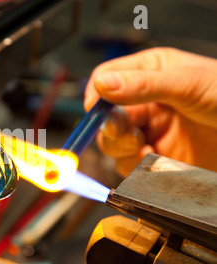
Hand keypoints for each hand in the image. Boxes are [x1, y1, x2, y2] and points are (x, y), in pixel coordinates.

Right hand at [84, 47, 216, 176]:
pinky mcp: (155, 159)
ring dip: (122, 147)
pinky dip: (135, 165)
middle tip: (125, 132)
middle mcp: (143, 103)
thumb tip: (103, 86)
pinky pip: (128, 165)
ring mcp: (148, 132)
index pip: (105, 81)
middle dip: (110, 127)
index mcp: (148, 74)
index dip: (97, 97)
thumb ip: (143, 85)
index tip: (98, 110)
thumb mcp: (189, 83)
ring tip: (146, 147)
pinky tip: (153, 159)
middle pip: (103, 117)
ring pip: (112, 144)